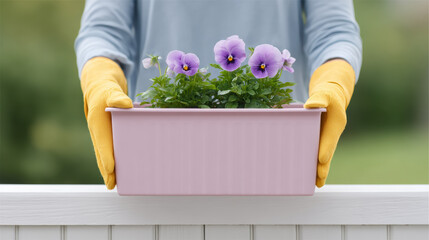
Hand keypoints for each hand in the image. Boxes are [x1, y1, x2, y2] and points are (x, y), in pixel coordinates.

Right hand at [80, 57, 132, 188]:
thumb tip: (126, 104)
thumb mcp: (111, 89)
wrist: (98, 84)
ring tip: (114, 183)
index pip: (103, 143)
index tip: (111, 171)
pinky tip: (118, 168)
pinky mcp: (106, 133)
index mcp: (97, 122)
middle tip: (112, 186)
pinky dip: (111, 159)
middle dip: (107, 170)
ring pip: (103, 153)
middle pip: (101, 153)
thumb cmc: (106, 88)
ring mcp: (100, 133)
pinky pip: (108, 149)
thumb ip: (117, 97)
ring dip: (108, 168)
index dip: (107, 158)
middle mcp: (97, 130)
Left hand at [304, 59, 354, 186]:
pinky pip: (317, 152)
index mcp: (335, 124)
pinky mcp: (320, 139)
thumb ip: (319, 98)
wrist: (331, 95)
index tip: (321, 160)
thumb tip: (310, 105)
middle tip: (319, 181)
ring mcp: (326, 138)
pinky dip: (314, 162)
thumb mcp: (325, 93)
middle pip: (328, 153)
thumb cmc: (327, 94)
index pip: (330, 138)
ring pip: (323, 156)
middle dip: (323, 167)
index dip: (325, 149)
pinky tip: (308, 173)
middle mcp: (332, 134)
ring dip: (319, 169)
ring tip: (315, 184)